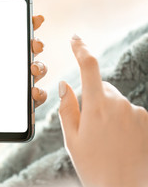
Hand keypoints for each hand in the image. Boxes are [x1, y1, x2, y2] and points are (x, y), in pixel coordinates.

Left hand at [0, 6, 47, 157]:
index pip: (9, 39)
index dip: (24, 25)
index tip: (35, 17)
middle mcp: (3, 72)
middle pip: (27, 53)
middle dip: (36, 44)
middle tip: (34, 43)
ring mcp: (12, 90)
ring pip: (36, 73)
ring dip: (41, 67)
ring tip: (32, 67)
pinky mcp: (18, 108)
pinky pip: (36, 98)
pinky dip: (39, 93)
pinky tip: (33, 91)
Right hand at [58, 35, 147, 186]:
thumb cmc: (93, 165)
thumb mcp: (72, 138)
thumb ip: (67, 107)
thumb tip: (65, 84)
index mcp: (97, 107)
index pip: (89, 68)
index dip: (81, 50)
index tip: (75, 39)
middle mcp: (120, 104)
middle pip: (102, 87)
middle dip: (93, 98)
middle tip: (88, 125)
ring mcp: (137, 112)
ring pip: (115, 100)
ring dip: (107, 110)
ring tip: (105, 138)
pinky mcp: (147, 121)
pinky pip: (129, 111)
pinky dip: (122, 119)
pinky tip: (119, 140)